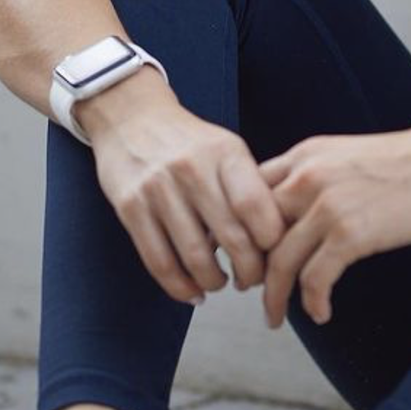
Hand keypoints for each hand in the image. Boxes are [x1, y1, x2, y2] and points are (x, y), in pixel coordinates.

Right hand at [88, 92, 284, 304]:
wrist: (132, 118)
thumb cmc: (190, 142)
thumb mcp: (228, 149)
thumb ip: (251, 187)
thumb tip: (279, 240)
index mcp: (226, 154)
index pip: (257, 206)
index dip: (272, 242)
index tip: (276, 255)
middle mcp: (193, 170)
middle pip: (232, 237)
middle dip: (248, 271)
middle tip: (251, 280)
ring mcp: (159, 189)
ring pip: (194, 256)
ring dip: (213, 282)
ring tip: (220, 283)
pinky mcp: (131, 208)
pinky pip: (158, 261)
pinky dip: (179, 287)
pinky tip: (192, 292)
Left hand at [255, 122, 410, 328]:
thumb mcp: (349, 156)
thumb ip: (318, 177)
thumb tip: (301, 212)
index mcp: (304, 156)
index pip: (248, 196)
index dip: (239, 230)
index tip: (242, 256)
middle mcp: (306, 178)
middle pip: (254, 233)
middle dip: (248, 267)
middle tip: (251, 290)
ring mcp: (327, 206)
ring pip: (278, 262)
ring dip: (274, 297)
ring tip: (275, 317)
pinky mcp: (351, 233)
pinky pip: (314, 280)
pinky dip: (312, 303)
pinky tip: (321, 313)